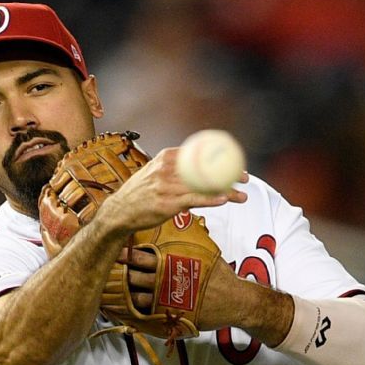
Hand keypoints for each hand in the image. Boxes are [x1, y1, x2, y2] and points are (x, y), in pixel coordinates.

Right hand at [97, 148, 248, 235]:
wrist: (119, 212)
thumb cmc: (138, 194)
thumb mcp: (153, 173)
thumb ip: (172, 168)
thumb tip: (195, 168)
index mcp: (165, 158)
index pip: (198, 152)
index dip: (219, 156)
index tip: (235, 160)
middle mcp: (167, 170)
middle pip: (206, 169)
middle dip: (228, 173)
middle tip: (245, 177)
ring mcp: (167, 187)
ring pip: (204, 186)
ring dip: (226, 191)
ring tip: (242, 195)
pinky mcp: (168, 204)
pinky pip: (194, 200)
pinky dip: (211, 199)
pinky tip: (224, 200)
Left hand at [114, 246, 254, 332]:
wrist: (235, 299)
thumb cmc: (220, 275)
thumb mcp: (205, 251)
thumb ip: (188, 241)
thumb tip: (182, 220)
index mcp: (172, 261)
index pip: (143, 255)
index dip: (126, 253)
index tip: (115, 249)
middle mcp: (166, 278)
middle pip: (135, 274)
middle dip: (121, 273)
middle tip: (106, 269)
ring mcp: (166, 297)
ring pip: (136, 294)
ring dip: (123, 292)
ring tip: (110, 289)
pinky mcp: (169, 313)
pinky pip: (145, 313)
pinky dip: (132, 310)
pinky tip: (122, 309)